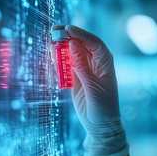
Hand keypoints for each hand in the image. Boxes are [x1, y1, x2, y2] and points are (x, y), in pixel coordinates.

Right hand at [51, 25, 127, 155]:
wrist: (99, 126)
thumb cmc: (103, 107)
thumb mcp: (93, 87)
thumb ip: (82, 66)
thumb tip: (73, 43)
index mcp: (105, 63)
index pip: (94, 43)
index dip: (81, 34)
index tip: (67, 29)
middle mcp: (96, 63)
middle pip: (82, 43)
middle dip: (69, 35)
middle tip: (54, 31)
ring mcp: (84, 68)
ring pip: (72, 51)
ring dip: (62, 45)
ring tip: (50, 40)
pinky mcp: (75, 76)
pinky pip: (66, 63)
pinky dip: (58, 58)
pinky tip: (51, 53)